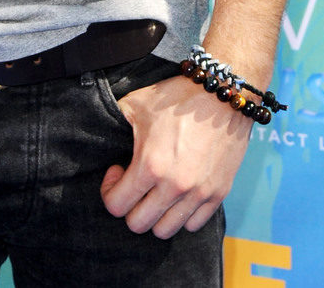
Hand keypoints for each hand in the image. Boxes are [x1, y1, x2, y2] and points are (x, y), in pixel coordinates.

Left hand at [100, 75, 250, 237]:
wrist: (223, 93)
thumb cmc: (178, 96)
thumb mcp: (136, 103)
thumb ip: (115, 121)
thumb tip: (101, 133)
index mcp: (150, 166)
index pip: (116, 206)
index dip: (110, 190)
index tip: (117, 171)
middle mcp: (174, 187)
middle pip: (139, 224)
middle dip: (130, 206)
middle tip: (134, 183)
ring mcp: (198, 194)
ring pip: (165, 230)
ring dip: (155, 214)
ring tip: (156, 190)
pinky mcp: (218, 194)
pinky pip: (193, 225)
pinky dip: (182, 215)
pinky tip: (178, 193)